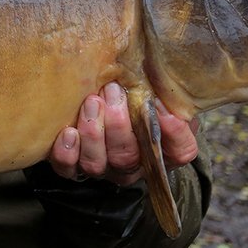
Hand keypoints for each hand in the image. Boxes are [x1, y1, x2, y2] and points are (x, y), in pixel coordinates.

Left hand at [47, 81, 198, 185]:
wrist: (102, 99)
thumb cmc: (132, 94)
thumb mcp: (155, 90)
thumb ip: (162, 89)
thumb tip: (161, 79)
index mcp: (161, 148)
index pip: (180, 151)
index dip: (174, 132)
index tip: (160, 105)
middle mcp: (132, 165)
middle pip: (128, 157)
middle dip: (119, 124)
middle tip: (113, 91)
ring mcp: (102, 168)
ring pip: (97, 164)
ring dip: (93, 134)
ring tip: (91, 103)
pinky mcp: (73, 167)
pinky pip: (68, 168)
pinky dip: (67, 152)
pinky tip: (68, 131)